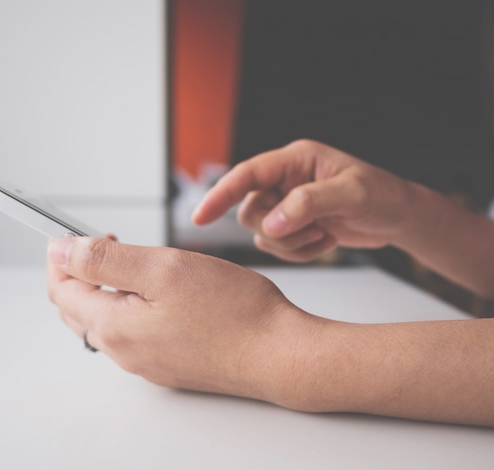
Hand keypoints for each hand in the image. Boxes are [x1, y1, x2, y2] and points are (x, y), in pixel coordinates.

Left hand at [47, 236, 316, 404]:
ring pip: (106, 322)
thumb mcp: (164, 269)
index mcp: (115, 327)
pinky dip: (131, 309)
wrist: (279, 354)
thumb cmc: (233, 311)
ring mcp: (147, 363)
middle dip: (82, 273)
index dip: (61, 257)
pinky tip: (158, 295)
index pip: (63, 290)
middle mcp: (125, 352)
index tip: (69, 235)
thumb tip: (61, 251)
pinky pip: (133, 335)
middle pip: (80, 309)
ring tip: (136, 265)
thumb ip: (106, 260)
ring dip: (107, 291)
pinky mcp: (169, 366)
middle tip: (107, 244)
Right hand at [192, 139, 417, 261]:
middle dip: (277, 229)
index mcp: (294, 160)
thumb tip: (271, 224)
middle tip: (312, 229)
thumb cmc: (382, 195)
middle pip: (249, 210)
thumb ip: (308, 204)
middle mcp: (284, 181)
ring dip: (290, 244)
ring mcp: (287, 204)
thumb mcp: (352, 194)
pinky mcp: (293, 225)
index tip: (200, 218)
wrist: (397, 218)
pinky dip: (299, 252)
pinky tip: (325, 241)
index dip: (220, 194)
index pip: (246, 175)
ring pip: (261, 233)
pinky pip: (277, 247)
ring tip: (323, 234)